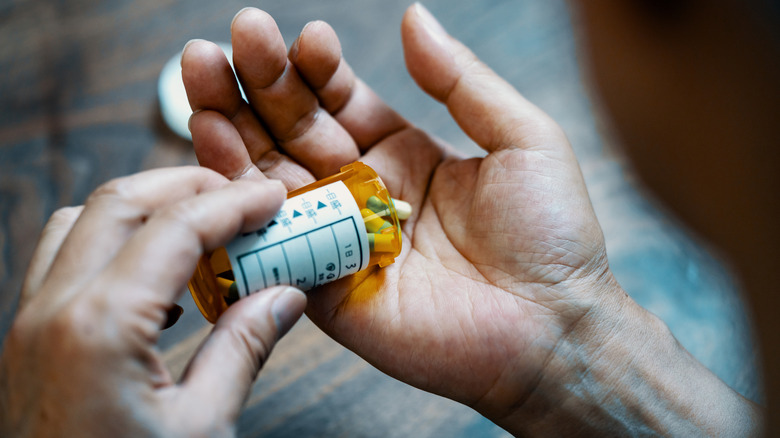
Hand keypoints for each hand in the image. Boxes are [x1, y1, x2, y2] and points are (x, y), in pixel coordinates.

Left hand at [0, 168, 306, 436]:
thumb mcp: (202, 427)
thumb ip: (244, 348)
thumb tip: (287, 296)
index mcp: (101, 326)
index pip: (176, 227)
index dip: (233, 203)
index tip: (273, 197)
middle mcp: (54, 309)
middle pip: (118, 201)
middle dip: (185, 186)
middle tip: (240, 197)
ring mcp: (31, 322)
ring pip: (80, 221)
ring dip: (143, 208)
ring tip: (201, 225)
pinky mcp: (28, 340)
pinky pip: (63, 260)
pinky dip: (113, 243)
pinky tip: (158, 278)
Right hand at [181, 4, 620, 418]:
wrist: (553, 328)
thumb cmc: (552, 236)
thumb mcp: (520, 138)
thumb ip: (461, 80)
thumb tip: (416, 16)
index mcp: (402, 155)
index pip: (339, 102)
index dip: (315, 69)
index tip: (302, 37)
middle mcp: (362, 193)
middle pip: (293, 131)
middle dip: (257, 84)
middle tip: (225, 40)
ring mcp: (339, 239)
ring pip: (269, 177)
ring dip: (231, 126)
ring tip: (201, 75)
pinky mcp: (325, 286)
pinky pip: (272, 239)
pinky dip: (237, 196)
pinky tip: (213, 147)